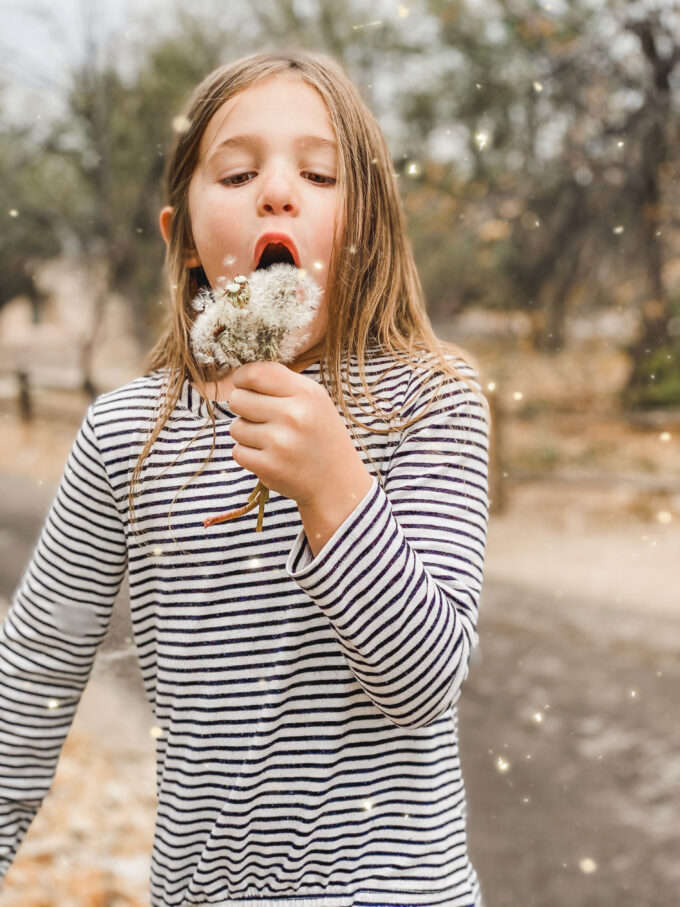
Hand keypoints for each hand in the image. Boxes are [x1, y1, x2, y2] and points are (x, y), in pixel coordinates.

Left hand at [229, 360, 362, 506]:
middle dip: (245, 408)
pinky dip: (249, 454)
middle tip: (263, 418)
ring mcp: (280, 443)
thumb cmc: (319, 434)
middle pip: (238, 399)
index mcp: (305, 393)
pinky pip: (238, 451)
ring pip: (235, 427)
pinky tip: (269, 456)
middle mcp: (294, 415)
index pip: (253, 373)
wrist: (337, 481)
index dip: (242, 379)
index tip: (245, 387)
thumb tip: (240, 373)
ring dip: (247, 433)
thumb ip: (280, 381)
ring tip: (270, 439)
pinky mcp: (269, 467)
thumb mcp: (313, 399)